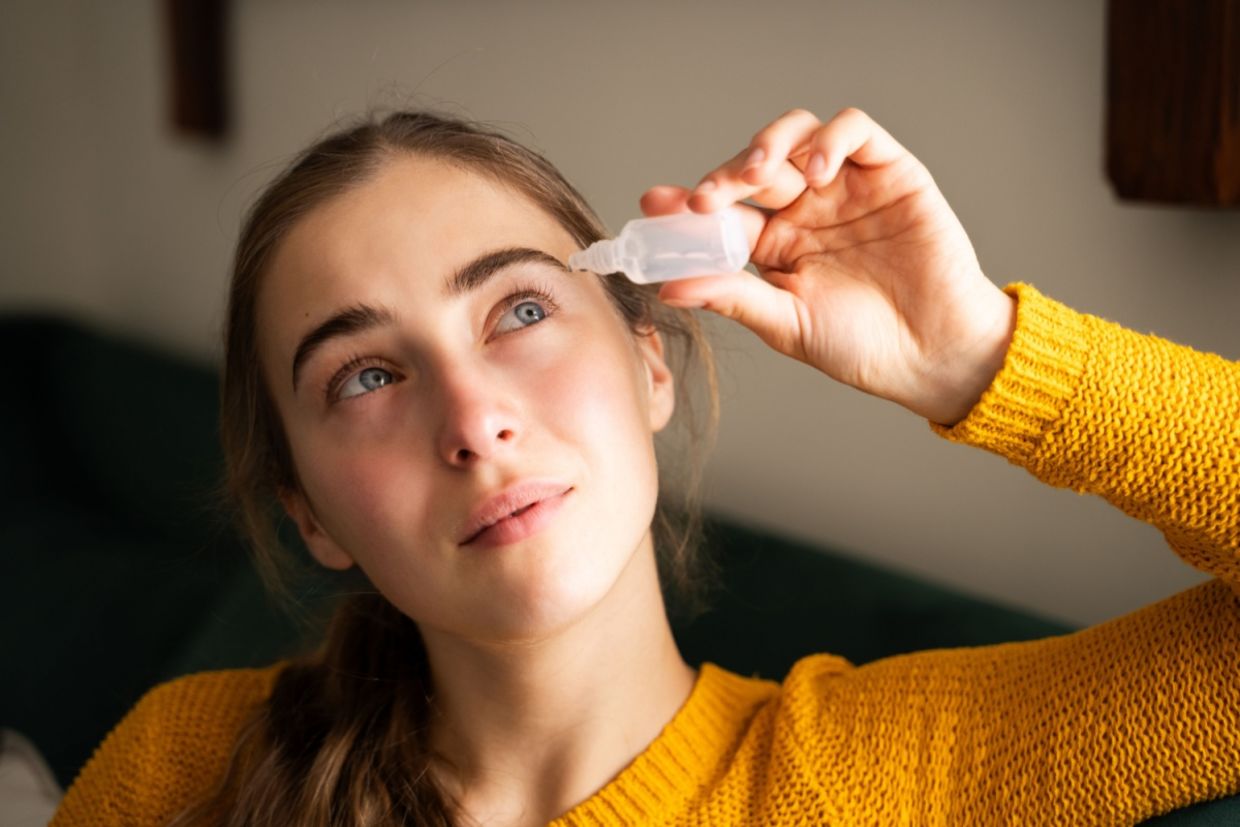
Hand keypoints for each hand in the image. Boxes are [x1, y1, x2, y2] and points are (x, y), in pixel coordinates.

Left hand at [641, 108, 1016, 425]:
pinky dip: (830, 139)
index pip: (722, 211)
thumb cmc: (861, 345)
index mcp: (774, 243)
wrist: (933, 354)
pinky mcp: (890, 171)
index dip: (687, 203)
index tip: (654, 206)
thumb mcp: (787, 323)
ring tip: (758, 175)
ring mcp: (846, 186)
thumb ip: (732, 297)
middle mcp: (805, 208)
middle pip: (754, 166)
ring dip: (770, 144)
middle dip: (724, 174)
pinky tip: (816, 172)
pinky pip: (855, 130)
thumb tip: (668, 287)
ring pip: (798, 134)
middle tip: (705, 198)